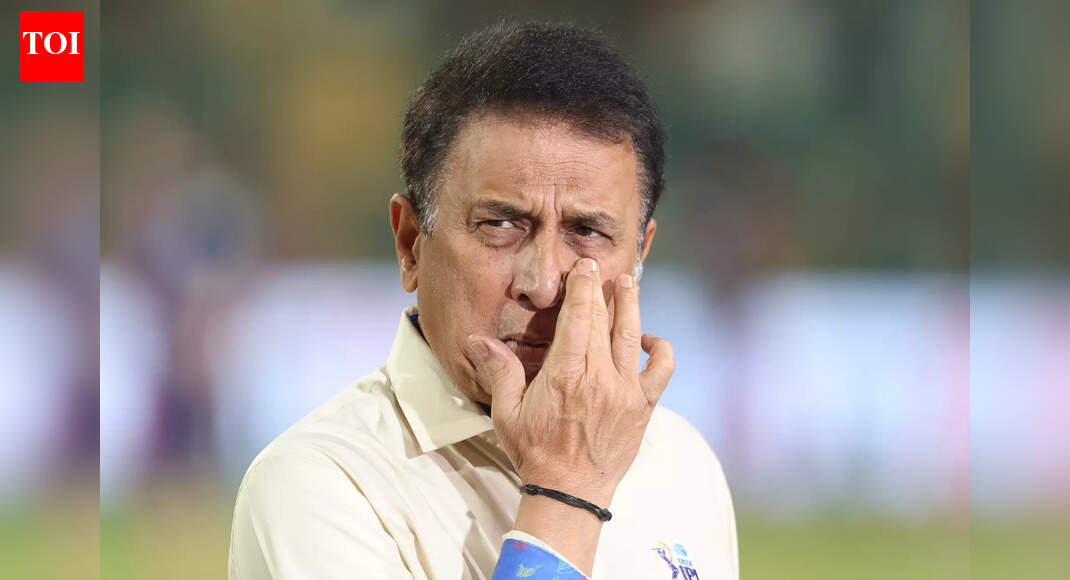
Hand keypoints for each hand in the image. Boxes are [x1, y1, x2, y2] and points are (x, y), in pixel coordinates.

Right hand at [464, 258, 673, 505]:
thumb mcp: (506, 412)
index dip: (583, 287)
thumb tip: (476, 341)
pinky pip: (661, 370)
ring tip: (629, 284)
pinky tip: (648, 340)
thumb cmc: (535, 453)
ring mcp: (625, 391)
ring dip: (631, 306)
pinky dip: (660, 350)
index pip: (579, 317)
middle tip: (601, 267)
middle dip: (603, 289)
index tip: (584, 267)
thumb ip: (498, 371)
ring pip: (633, 336)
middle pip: (606, 320)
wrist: (569, 493)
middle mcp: (599, 378)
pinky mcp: (643, 406)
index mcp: (565, 375)